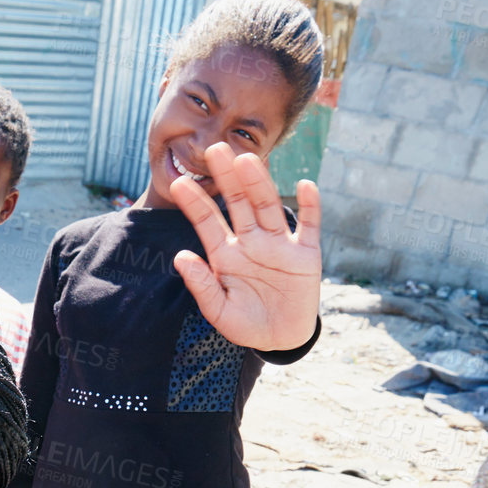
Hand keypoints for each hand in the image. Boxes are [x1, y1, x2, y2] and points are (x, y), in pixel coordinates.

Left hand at [169, 144, 320, 351]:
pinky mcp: (306, 254)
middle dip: (227, 178)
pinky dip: (309, 206)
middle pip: (238, 204)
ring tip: (248, 160)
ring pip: (268, 207)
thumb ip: (202, 285)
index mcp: (226, 254)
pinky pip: (309, 225)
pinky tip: (304, 186)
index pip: (207, 222)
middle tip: (214, 149)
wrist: (281, 339)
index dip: (194, 203)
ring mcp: (279, 245)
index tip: (178, 183)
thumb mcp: (219, 311)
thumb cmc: (246, 324)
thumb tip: (181, 257)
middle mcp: (252, 242)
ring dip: (259, 184)